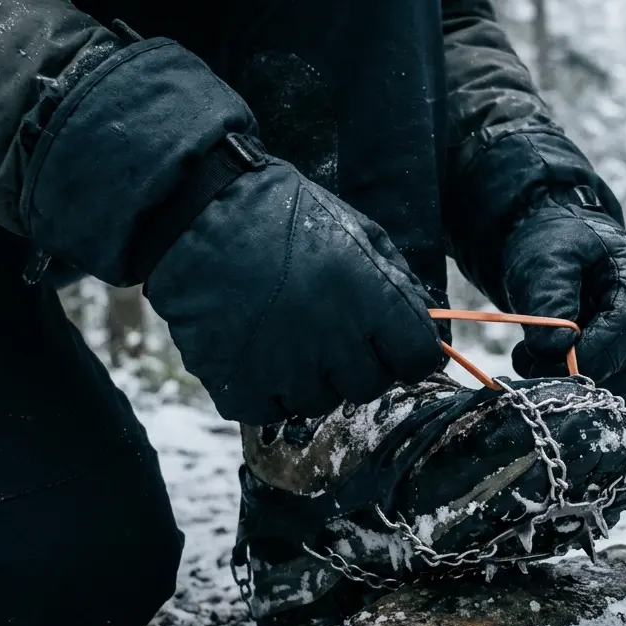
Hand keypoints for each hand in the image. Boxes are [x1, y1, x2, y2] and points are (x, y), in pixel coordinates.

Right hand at [146, 154, 442, 423]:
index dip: (411, 353)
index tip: (399, 346)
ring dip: (313, 377)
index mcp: (372, 301)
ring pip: (322, 401)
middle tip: (334, 333)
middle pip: (371, 385)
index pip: (419, 359)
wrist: (198, 214)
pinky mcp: (241, 387)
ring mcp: (287, 370)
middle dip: (360, 363)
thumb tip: (427, 320)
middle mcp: (335, 342)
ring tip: (289, 335)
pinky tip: (258, 352)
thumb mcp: (357, 229)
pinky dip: (267, 390)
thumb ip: (397, 279)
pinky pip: (271, 411)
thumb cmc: (282, 215)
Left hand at [502, 191, 625, 417]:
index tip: (542, 360)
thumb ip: (549, 297)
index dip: (588, 354)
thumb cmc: (556, 250)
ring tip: (536, 364)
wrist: (563, 254)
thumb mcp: (544, 258)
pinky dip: (591, 401)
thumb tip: (556, 348)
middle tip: (530, 364)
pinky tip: (554, 376)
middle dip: (582, 377)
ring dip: (584, 392)